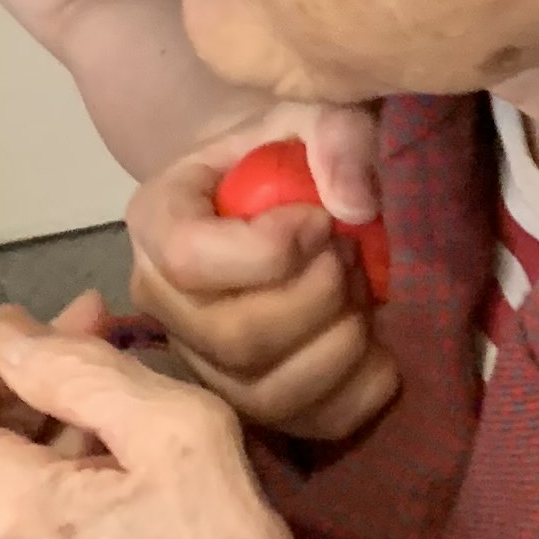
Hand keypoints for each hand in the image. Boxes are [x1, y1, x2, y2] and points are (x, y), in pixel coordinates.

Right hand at [130, 107, 396, 440]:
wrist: (286, 192)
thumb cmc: (288, 150)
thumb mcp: (311, 112)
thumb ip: (334, 132)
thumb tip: (353, 203)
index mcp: (157, 220)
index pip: (189, 258)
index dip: (268, 249)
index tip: (320, 220)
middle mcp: (163, 301)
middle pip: (235, 337)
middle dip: (318, 298)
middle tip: (349, 253)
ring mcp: (204, 361)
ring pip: (267, 393)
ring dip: (340, 346)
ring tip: (362, 293)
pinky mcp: (251, 399)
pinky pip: (305, 426)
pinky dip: (359, 393)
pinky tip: (380, 347)